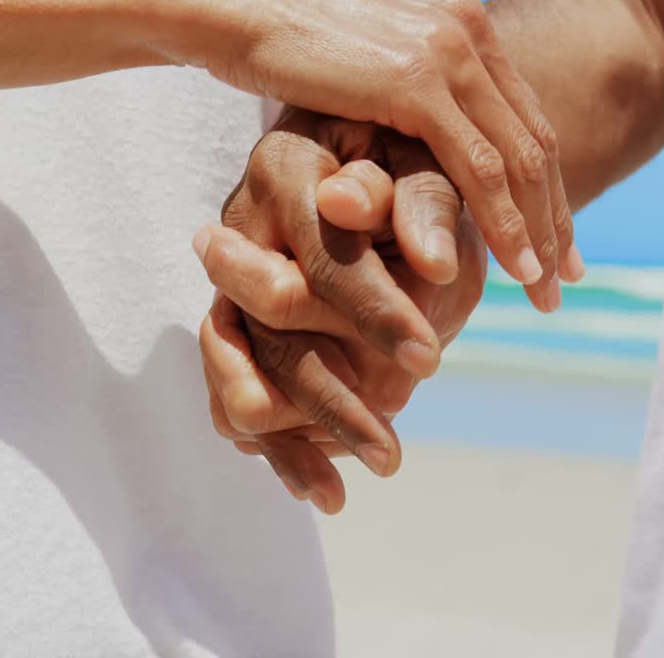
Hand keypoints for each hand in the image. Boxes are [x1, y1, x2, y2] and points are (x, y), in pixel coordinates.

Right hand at [175, 0, 576, 302]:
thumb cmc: (277, 28)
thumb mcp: (361, 40)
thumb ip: (407, 53)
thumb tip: (432, 56)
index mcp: (461, 13)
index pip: (520, 115)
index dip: (543, 182)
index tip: (553, 236)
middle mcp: (468, 24)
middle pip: (532, 140)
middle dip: (553, 215)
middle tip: (565, 277)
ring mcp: (448, 49)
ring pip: (517, 159)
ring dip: (538, 232)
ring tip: (545, 289)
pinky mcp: (416, 79)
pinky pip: (478, 169)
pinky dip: (505, 224)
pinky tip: (517, 267)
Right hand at [192, 109, 486, 511]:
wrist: (389, 203)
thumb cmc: (417, 180)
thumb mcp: (432, 174)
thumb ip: (413, 197)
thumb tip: (377, 220)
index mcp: (282, 173)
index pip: (320, 257)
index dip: (372, 311)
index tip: (430, 359)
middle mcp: (238, 233)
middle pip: (268, 324)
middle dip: (332, 394)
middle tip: (391, 450)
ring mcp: (231, 295)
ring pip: (242, 383)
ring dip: (305, 436)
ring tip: (366, 475)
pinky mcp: (238, 345)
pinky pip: (237, 410)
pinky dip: (281, 454)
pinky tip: (326, 490)